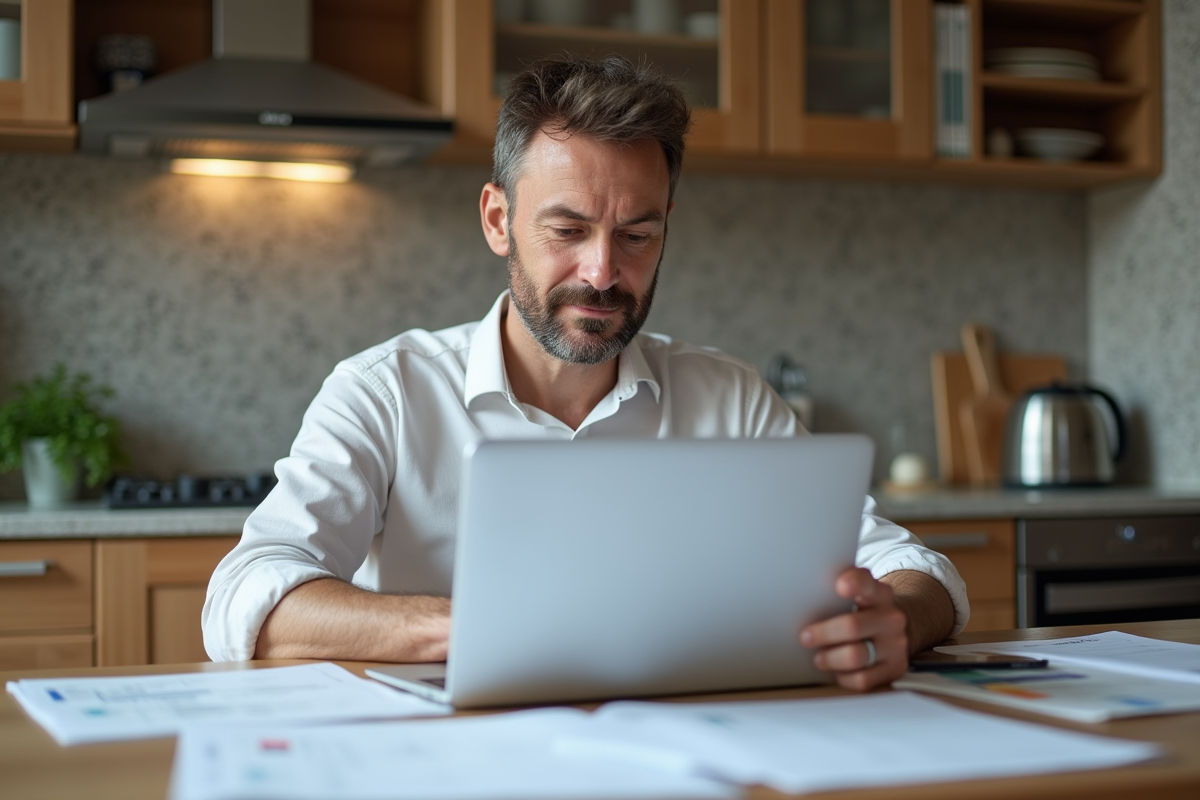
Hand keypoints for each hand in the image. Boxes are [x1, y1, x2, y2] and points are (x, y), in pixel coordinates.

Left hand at [799, 567, 907, 690]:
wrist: (891, 633)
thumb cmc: (862, 613)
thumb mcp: (857, 596)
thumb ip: (836, 593)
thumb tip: (800, 595)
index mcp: (879, 594)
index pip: (868, 583)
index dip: (855, 583)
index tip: (840, 586)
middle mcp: (891, 618)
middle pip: (853, 626)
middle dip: (824, 634)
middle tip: (805, 637)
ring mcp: (895, 645)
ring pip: (855, 656)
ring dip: (830, 658)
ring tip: (819, 658)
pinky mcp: (894, 669)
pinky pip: (862, 679)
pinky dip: (843, 677)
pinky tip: (836, 671)